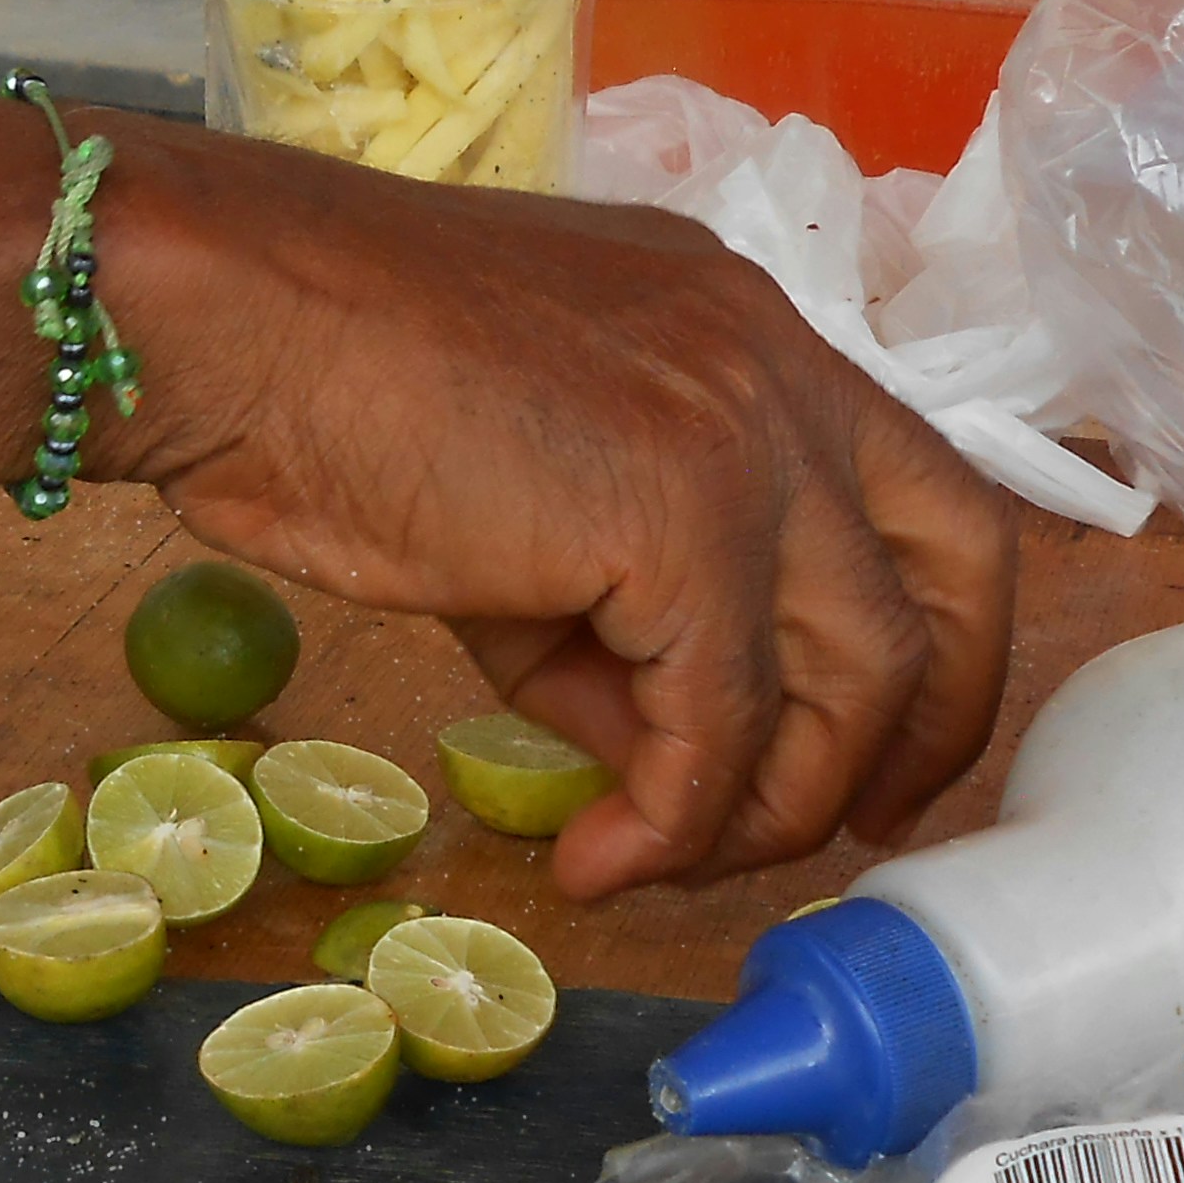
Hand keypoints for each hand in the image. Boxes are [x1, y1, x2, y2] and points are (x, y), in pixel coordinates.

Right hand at [99, 146, 1018, 894]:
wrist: (225, 322)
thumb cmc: (325, 391)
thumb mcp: (521, 513)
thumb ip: (625, 631)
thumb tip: (679, 778)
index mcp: (749, 334)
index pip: (921, 491)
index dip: (937, 640)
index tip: (879, 751)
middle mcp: (779, 360)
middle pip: (958, 568)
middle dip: (928, 728)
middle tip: (847, 830)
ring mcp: (745, 429)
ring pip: (859, 668)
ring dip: (774, 805)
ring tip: (663, 860)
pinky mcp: (681, 514)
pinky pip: (723, 718)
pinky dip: (675, 819)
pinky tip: (598, 858)